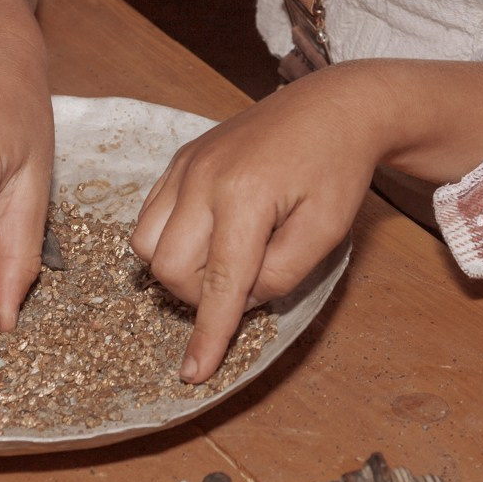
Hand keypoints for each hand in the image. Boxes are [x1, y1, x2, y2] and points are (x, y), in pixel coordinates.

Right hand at [131, 66, 388, 382]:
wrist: (332, 106)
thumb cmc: (336, 169)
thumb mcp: (326, 231)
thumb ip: (281, 275)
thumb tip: (239, 300)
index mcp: (247, 195)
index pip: (219, 283)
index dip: (208, 334)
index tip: (193, 374)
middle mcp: (204, 177)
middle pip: (170, 268)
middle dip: (198, 295)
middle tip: (247, 283)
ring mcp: (186, 164)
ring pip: (146, 244)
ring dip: (178, 269)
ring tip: (225, 260)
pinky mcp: (180, 159)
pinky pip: (149, 216)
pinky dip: (170, 240)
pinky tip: (210, 235)